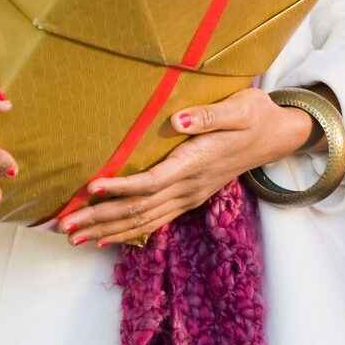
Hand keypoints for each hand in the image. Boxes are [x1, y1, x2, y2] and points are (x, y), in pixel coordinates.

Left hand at [56, 87, 314, 247]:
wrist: (278, 134)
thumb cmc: (256, 114)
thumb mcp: (240, 106)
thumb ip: (208, 115)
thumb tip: (178, 121)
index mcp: (199, 161)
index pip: (153, 181)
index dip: (122, 188)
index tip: (91, 189)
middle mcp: (192, 184)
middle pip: (141, 208)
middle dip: (102, 218)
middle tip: (66, 227)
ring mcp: (192, 194)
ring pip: (145, 220)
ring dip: (109, 230)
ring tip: (75, 236)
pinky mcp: (192, 195)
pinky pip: (156, 219)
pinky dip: (128, 231)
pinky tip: (107, 237)